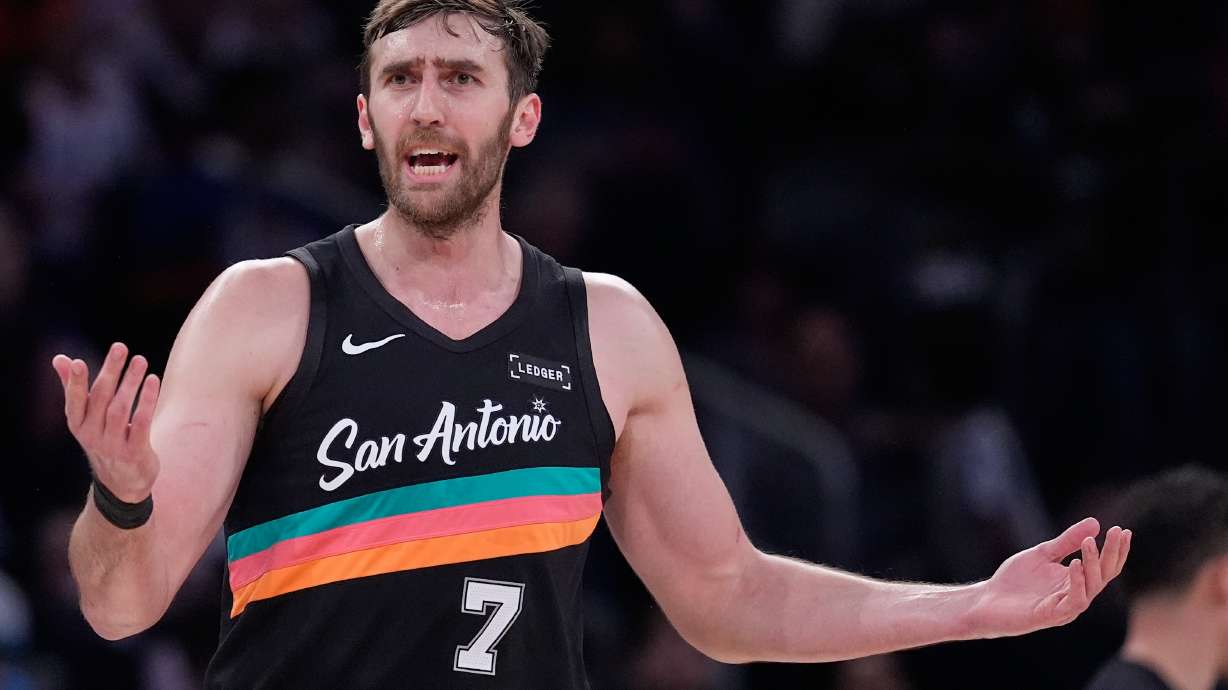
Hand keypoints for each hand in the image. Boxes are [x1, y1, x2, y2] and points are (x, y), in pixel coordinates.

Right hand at [52, 343, 161, 502]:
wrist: (122, 484)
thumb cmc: (104, 440)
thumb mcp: (86, 419)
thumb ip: (74, 389)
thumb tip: (59, 359)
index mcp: (78, 425)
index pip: (74, 401)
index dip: (74, 383)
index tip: (77, 362)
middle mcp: (91, 435)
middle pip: (100, 399)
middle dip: (110, 371)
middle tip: (121, 347)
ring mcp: (113, 445)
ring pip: (120, 409)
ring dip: (130, 383)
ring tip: (140, 360)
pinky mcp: (134, 452)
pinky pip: (141, 423)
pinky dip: (147, 401)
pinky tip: (153, 381)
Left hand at [969, 517, 1130, 637]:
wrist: (988, 600)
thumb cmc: (1016, 580)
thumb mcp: (1043, 554)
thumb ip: (1067, 541)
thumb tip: (1096, 523)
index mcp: (1076, 581)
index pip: (1104, 567)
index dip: (1116, 551)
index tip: (1123, 531)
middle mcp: (1076, 595)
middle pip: (1103, 576)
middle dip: (1111, 554)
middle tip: (1116, 532)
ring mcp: (1066, 607)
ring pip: (1092, 588)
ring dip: (1093, 564)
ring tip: (1089, 543)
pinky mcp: (1052, 615)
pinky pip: (1074, 601)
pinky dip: (1077, 582)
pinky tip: (1075, 563)